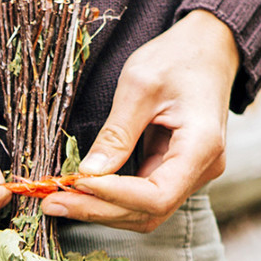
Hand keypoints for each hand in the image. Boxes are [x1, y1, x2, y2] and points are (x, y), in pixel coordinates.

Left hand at [43, 10, 239, 233]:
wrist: (208, 48)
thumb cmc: (177, 58)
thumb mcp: (140, 85)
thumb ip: (116, 133)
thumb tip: (88, 173)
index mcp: (202, 146)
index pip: (158, 195)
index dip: (114, 196)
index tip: (75, 184)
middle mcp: (202, 168)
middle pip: (149, 212)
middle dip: (98, 210)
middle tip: (51, 202)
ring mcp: (191, 173)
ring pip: (145, 212)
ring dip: (101, 209)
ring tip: (59, 200)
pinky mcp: (176, 171)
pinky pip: (142, 197)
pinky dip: (110, 197)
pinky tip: (80, 191)